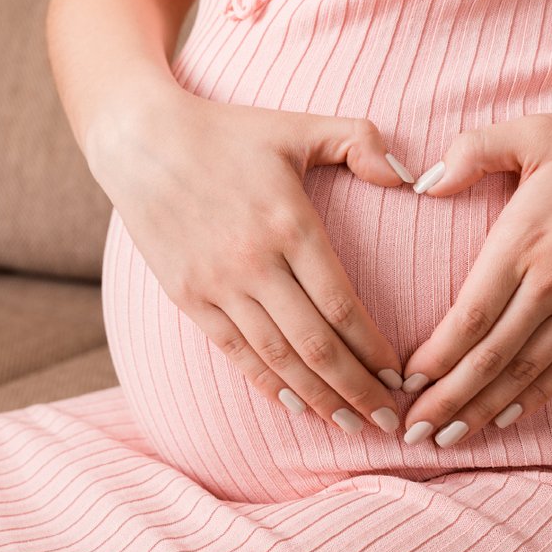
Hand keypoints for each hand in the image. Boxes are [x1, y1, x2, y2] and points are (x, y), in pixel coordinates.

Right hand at [84, 83, 415, 435]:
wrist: (140, 141)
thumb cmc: (226, 132)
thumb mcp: (297, 126)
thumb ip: (362, 141)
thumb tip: (411, 177)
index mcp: (289, 223)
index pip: (342, 305)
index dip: (374, 350)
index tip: (402, 375)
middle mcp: (254, 262)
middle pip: (315, 344)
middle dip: (357, 389)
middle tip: (388, 421)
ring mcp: (217, 283)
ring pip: (276, 357)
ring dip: (317, 397)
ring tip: (349, 424)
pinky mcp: (188, 295)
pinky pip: (234, 350)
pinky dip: (267, 383)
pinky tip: (295, 404)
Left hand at [398, 110, 551, 447]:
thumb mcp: (533, 132)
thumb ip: (471, 151)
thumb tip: (423, 184)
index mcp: (523, 242)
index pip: (469, 315)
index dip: (435, 356)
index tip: (402, 381)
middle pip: (490, 356)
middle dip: (446, 399)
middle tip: (410, 431)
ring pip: (525, 372)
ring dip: (482, 409)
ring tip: (446, 438)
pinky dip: (532, 398)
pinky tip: (503, 419)